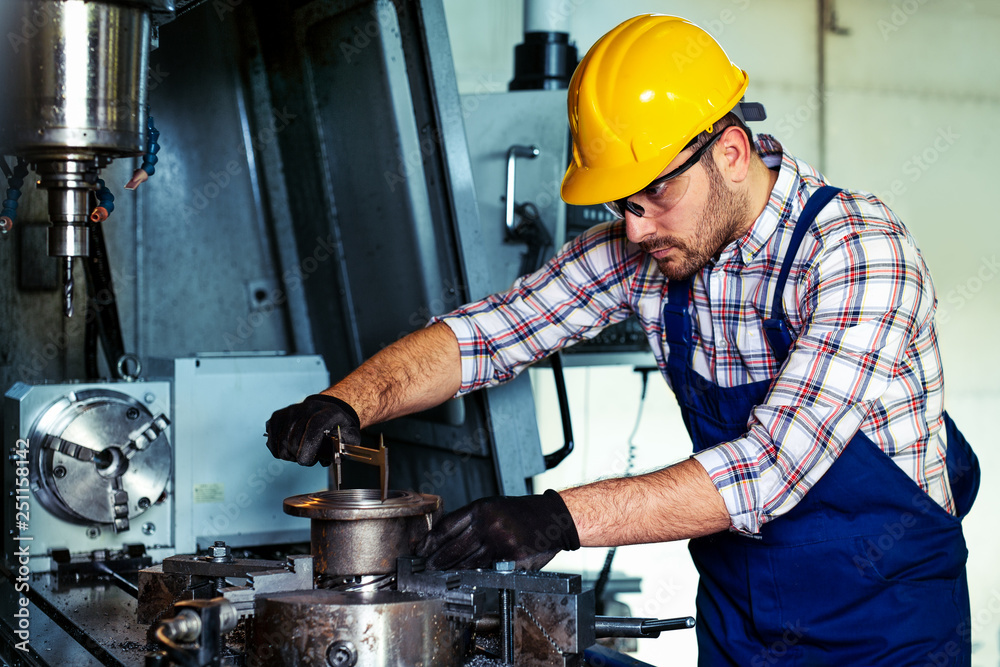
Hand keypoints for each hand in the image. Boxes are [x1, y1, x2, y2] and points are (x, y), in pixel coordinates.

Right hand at [265, 394, 359, 465]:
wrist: (328, 409)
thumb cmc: (339, 426)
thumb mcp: (351, 435)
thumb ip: (344, 446)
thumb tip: (328, 455)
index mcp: (328, 412)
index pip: (313, 426)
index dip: (307, 446)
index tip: (305, 461)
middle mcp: (307, 408)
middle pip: (295, 438)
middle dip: (300, 456)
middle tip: (309, 457)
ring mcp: (291, 411)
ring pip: (281, 441)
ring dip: (289, 454)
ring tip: (300, 452)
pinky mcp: (278, 416)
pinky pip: (271, 440)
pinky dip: (278, 450)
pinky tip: (289, 449)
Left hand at [415, 490, 579, 570]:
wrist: (553, 517)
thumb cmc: (523, 513)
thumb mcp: (495, 507)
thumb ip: (472, 521)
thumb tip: (446, 538)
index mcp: (482, 508)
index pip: (448, 526)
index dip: (431, 540)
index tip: (421, 549)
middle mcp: (489, 523)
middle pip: (454, 547)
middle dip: (437, 560)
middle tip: (427, 567)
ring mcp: (500, 541)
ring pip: (469, 561)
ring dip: (453, 570)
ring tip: (442, 573)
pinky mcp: (511, 557)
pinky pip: (488, 569)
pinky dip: (476, 574)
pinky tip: (466, 576)